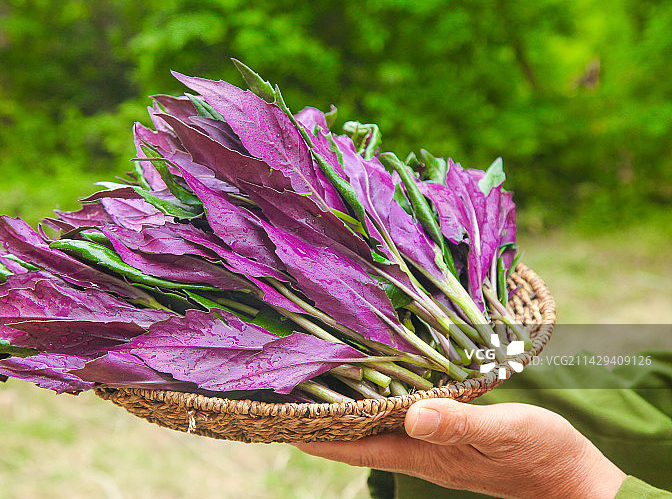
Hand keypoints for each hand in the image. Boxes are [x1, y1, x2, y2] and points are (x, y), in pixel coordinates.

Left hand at [295, 399, 625, 498]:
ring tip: (322, 379)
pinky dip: (384, 398)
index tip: (280, 416)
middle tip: (292, 387)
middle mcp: (420, 449)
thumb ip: (461, 424)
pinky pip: (405, 415)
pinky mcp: (451, 433)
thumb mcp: (505, 433)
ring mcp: (434, 442)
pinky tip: (382, 380)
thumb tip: (414, 416)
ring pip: (379, 423)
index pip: (354, 445)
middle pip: (358, 435)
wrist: (575, 477)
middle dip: (324, 415)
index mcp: (423, 453)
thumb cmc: (542, 456)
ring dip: (351, 405)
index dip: (315, 433)